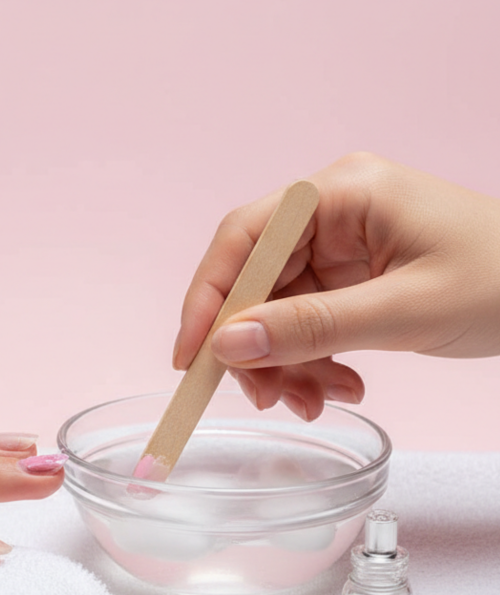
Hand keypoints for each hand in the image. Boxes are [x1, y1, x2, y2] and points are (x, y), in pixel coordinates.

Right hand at [173, 153, 499, 419]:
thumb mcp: (403, 311)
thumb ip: (310, 328)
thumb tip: (227, 346)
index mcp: (341, 194)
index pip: (245, 239)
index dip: (209, 300)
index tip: (191, 360)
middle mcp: (332, 214)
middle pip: (256, 282)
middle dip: (255, 347)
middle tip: (265, 398)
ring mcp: (341, 248)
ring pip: (278, 311)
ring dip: (287, 364)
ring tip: (317, 401)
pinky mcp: (352, 280)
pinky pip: (308, 324)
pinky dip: (314, 362)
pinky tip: (341, 386)